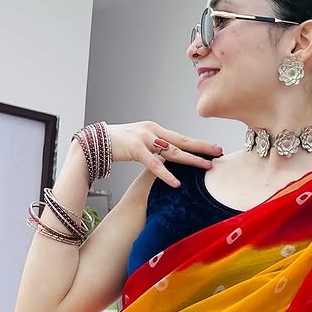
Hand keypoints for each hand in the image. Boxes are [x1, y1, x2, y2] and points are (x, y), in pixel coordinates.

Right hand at [104, 121, 224, 188]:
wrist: (93, 141)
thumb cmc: (115, 144)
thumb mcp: (138, 144)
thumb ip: (153, 149)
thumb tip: (166, 159)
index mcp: (154, 129)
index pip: (180, 137)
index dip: (197, 143)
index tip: (213, 148)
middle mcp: (152, 131)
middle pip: (183, 140)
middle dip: (202, 147)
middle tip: (219, 151)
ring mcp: (144, 138)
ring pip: (173, 151)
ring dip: (191, 159)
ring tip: (206, 166)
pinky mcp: (135, 148)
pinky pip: (154, 164)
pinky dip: (166, 174)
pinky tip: (177, 182)